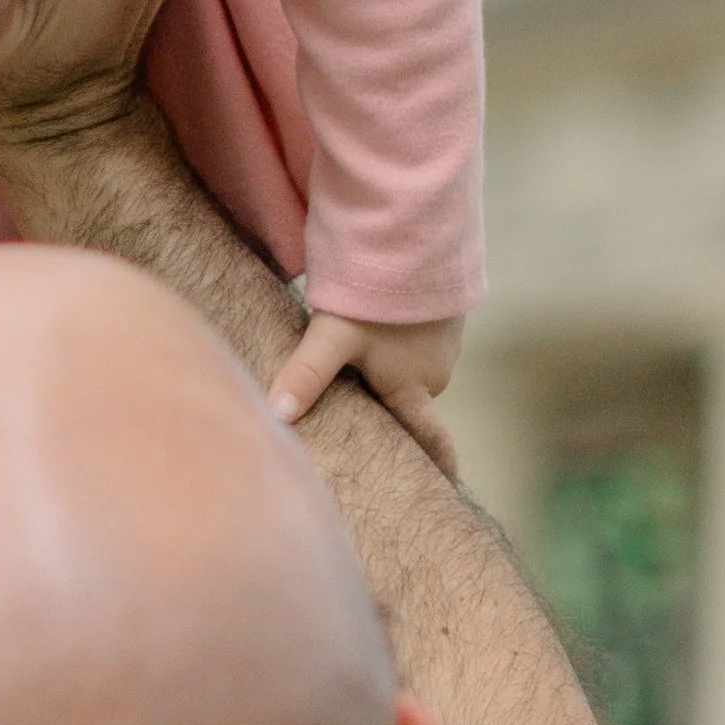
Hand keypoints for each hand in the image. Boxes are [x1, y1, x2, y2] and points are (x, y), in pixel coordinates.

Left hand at [272, 312, 461, 476]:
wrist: (413, 238)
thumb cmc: (376, 296)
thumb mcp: (333, 336)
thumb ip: (306, 375)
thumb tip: (277, 416)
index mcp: (411, 387)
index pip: (429, 439)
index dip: (437, 464)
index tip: (446, 487)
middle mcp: (434, 372)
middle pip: (408, 402)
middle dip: (394, 410)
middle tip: (375, 418)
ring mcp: (443, 342)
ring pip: (411, 369)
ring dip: (393, 368)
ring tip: (367, 361)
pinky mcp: (442, 314)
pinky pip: (418, 340)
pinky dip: (401, 341)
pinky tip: (382, 325)